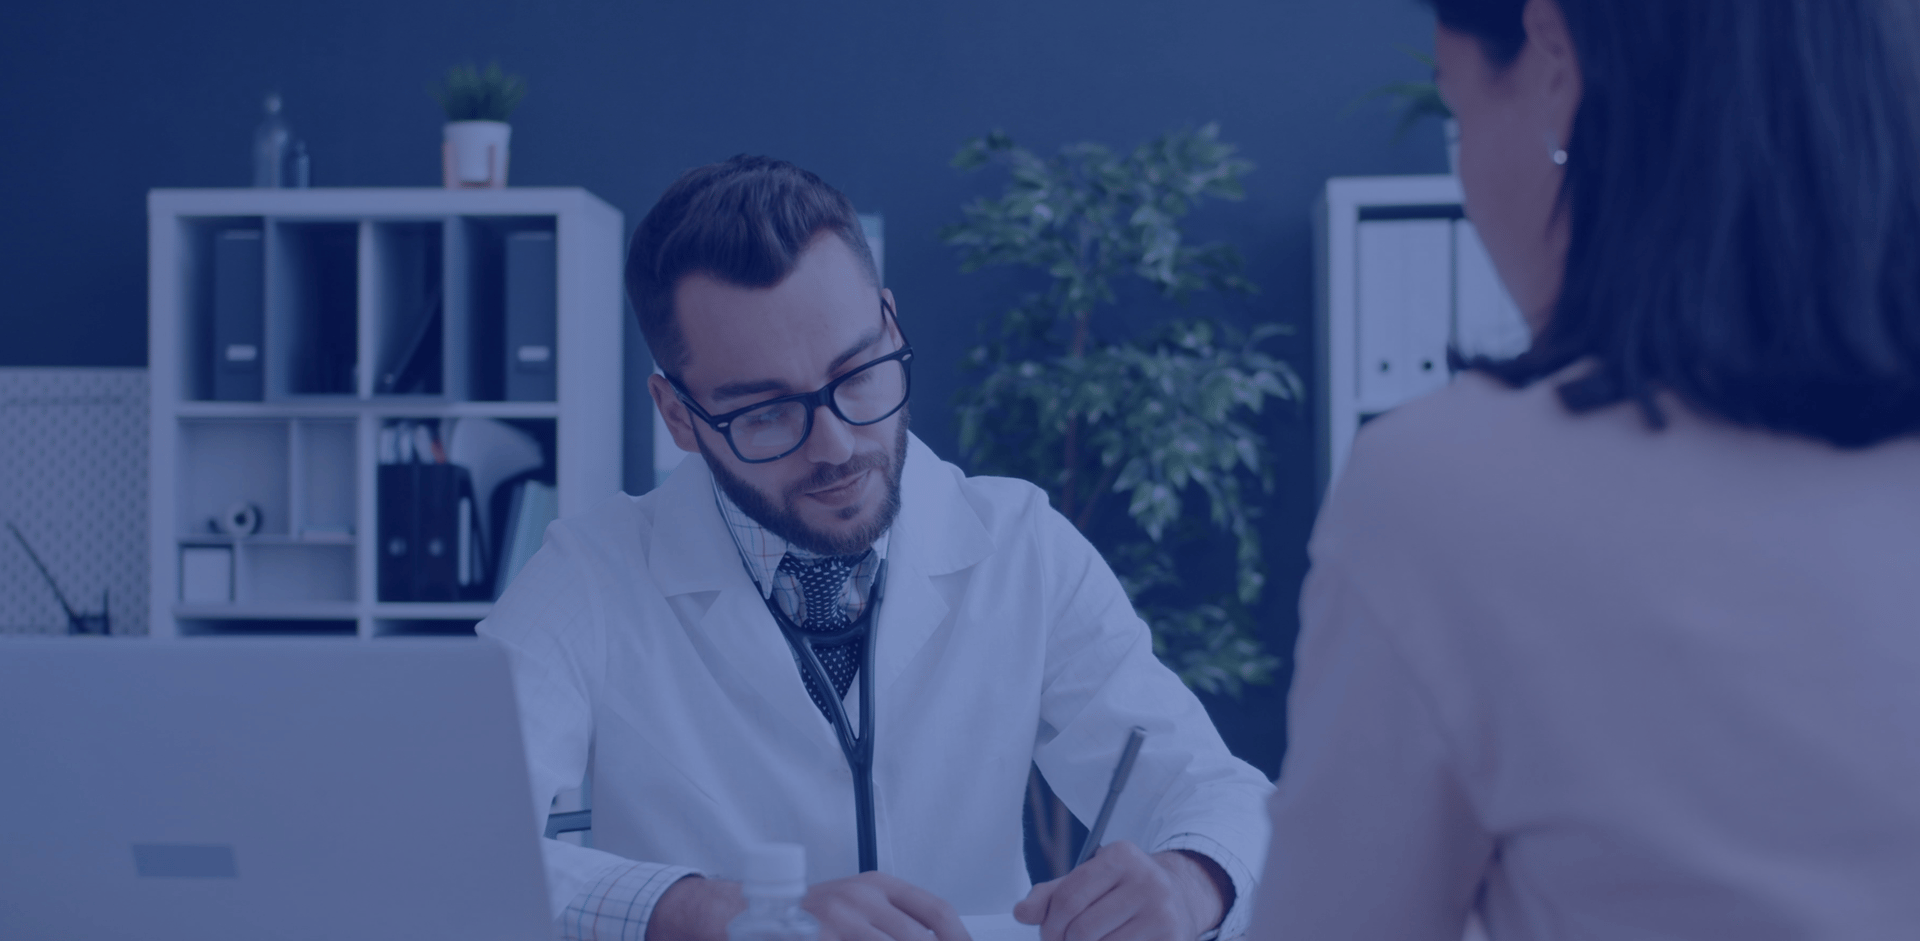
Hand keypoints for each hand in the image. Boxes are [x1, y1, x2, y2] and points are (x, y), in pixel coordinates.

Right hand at [649, 872, 969, 940]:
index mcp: (877, 885)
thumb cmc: (811, 918)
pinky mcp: (818, 937)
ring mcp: (837, 922)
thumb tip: (944, 939)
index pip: (936, 911)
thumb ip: (896, 923)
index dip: (959, 937)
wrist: (747, 916)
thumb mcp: (857, 907)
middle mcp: (860, 899)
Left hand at [1013, 843, 1229, 940]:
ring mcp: (1162, 911)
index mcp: (1120, 856)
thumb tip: (1023, 912)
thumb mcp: (1088, 880)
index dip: (1049, 924)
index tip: (1047, 934)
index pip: (1068, 897)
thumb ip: (1051, 894)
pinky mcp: (1172, 937)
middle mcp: (1146, 880)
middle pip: (1082, 929)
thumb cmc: (1124, 889)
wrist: (1179, 897)